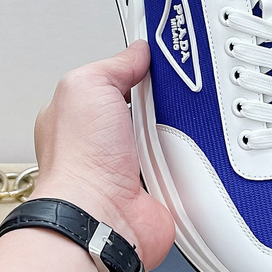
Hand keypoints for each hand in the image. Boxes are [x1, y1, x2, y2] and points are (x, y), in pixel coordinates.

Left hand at [33, 40, 174, 269]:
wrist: (101, 219)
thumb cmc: (79, 162)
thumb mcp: (88, 86)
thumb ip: (114, 65)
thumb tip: (137, 52)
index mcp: (81, 116)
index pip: (115, 82)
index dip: (137, 71)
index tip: (162, 61)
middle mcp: (104, 144)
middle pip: (147, 108)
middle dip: (163, 101)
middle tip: (178, 92)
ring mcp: (131, 168)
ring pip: (168, 136)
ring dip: (178, 131)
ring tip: (186, 122)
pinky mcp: (157, 188)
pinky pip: (184, 166)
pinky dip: (190, 160)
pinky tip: (191, 151)